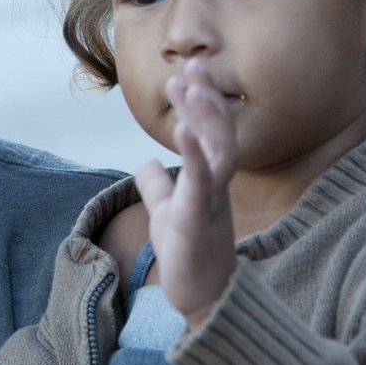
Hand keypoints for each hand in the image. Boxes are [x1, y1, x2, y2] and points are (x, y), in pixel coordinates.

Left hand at [134, 59, 238, 329]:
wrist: (202, 300)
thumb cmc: (189, 256)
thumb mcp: (168, 212)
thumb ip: (158, 187)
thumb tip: (145, 163)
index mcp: (209, 180)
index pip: (211, 131)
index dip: (203, 101)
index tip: (190, 71)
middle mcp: (217, 185)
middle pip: (221, 132)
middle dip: (207, 98)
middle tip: (193, 64)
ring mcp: (213, 201)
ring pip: (220, 151)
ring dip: (206, 117)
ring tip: (189, 87)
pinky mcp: (202, 219)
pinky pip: (203, 182)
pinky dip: (195, 154)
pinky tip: (184, 130)